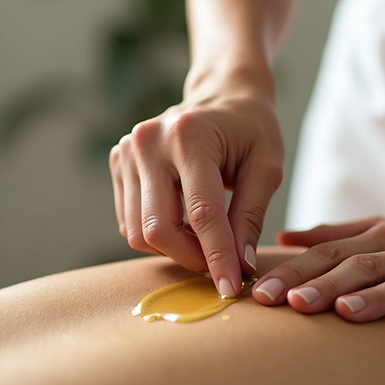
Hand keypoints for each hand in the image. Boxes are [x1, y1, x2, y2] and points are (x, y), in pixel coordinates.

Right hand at [110, 88, 283, 297]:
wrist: (222, 95)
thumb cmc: (251, 130)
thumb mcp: (266, 168)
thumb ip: (250, 217)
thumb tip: (240, 265)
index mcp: (190, 136)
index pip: (201, 213)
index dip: (217, 257)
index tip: (230, 289)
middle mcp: (149, 142)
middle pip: (157, 229)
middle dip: (191, 258)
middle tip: (221, 266)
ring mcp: (127, 152)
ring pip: (139, 232)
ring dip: (175, 249)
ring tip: (207, 239)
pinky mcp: (118, 164)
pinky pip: (130, 222)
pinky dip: (159, 234)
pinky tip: (184, 222)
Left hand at [252, 215, 384, 348]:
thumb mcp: (377, 231)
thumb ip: (331, 236)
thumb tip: (282, 239)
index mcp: (379, 238)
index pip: (330, 253)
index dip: (296, 272)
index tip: (263, 293)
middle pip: (362, 266)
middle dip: (326, 285)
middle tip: (295, 304)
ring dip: (378, 298)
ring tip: (347, 313)